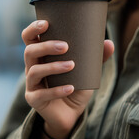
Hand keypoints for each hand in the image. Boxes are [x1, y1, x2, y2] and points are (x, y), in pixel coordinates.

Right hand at [22, 20, 114, 138]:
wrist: (70, 114)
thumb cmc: (75, 86)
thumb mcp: (86, 71)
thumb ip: (96, 57)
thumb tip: (109, 43)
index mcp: (40, 56)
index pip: (29, 38)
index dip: (33, 29)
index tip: (46, 23)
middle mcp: (32, 68)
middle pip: (29, 52)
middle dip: (46, 46)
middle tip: (65, 46)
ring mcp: (31, 84)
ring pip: (34, 72)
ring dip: (53, 67)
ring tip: (71, 65)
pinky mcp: (34, 100)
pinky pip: (42, 94)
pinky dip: (57, 90)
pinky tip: (71, 87)